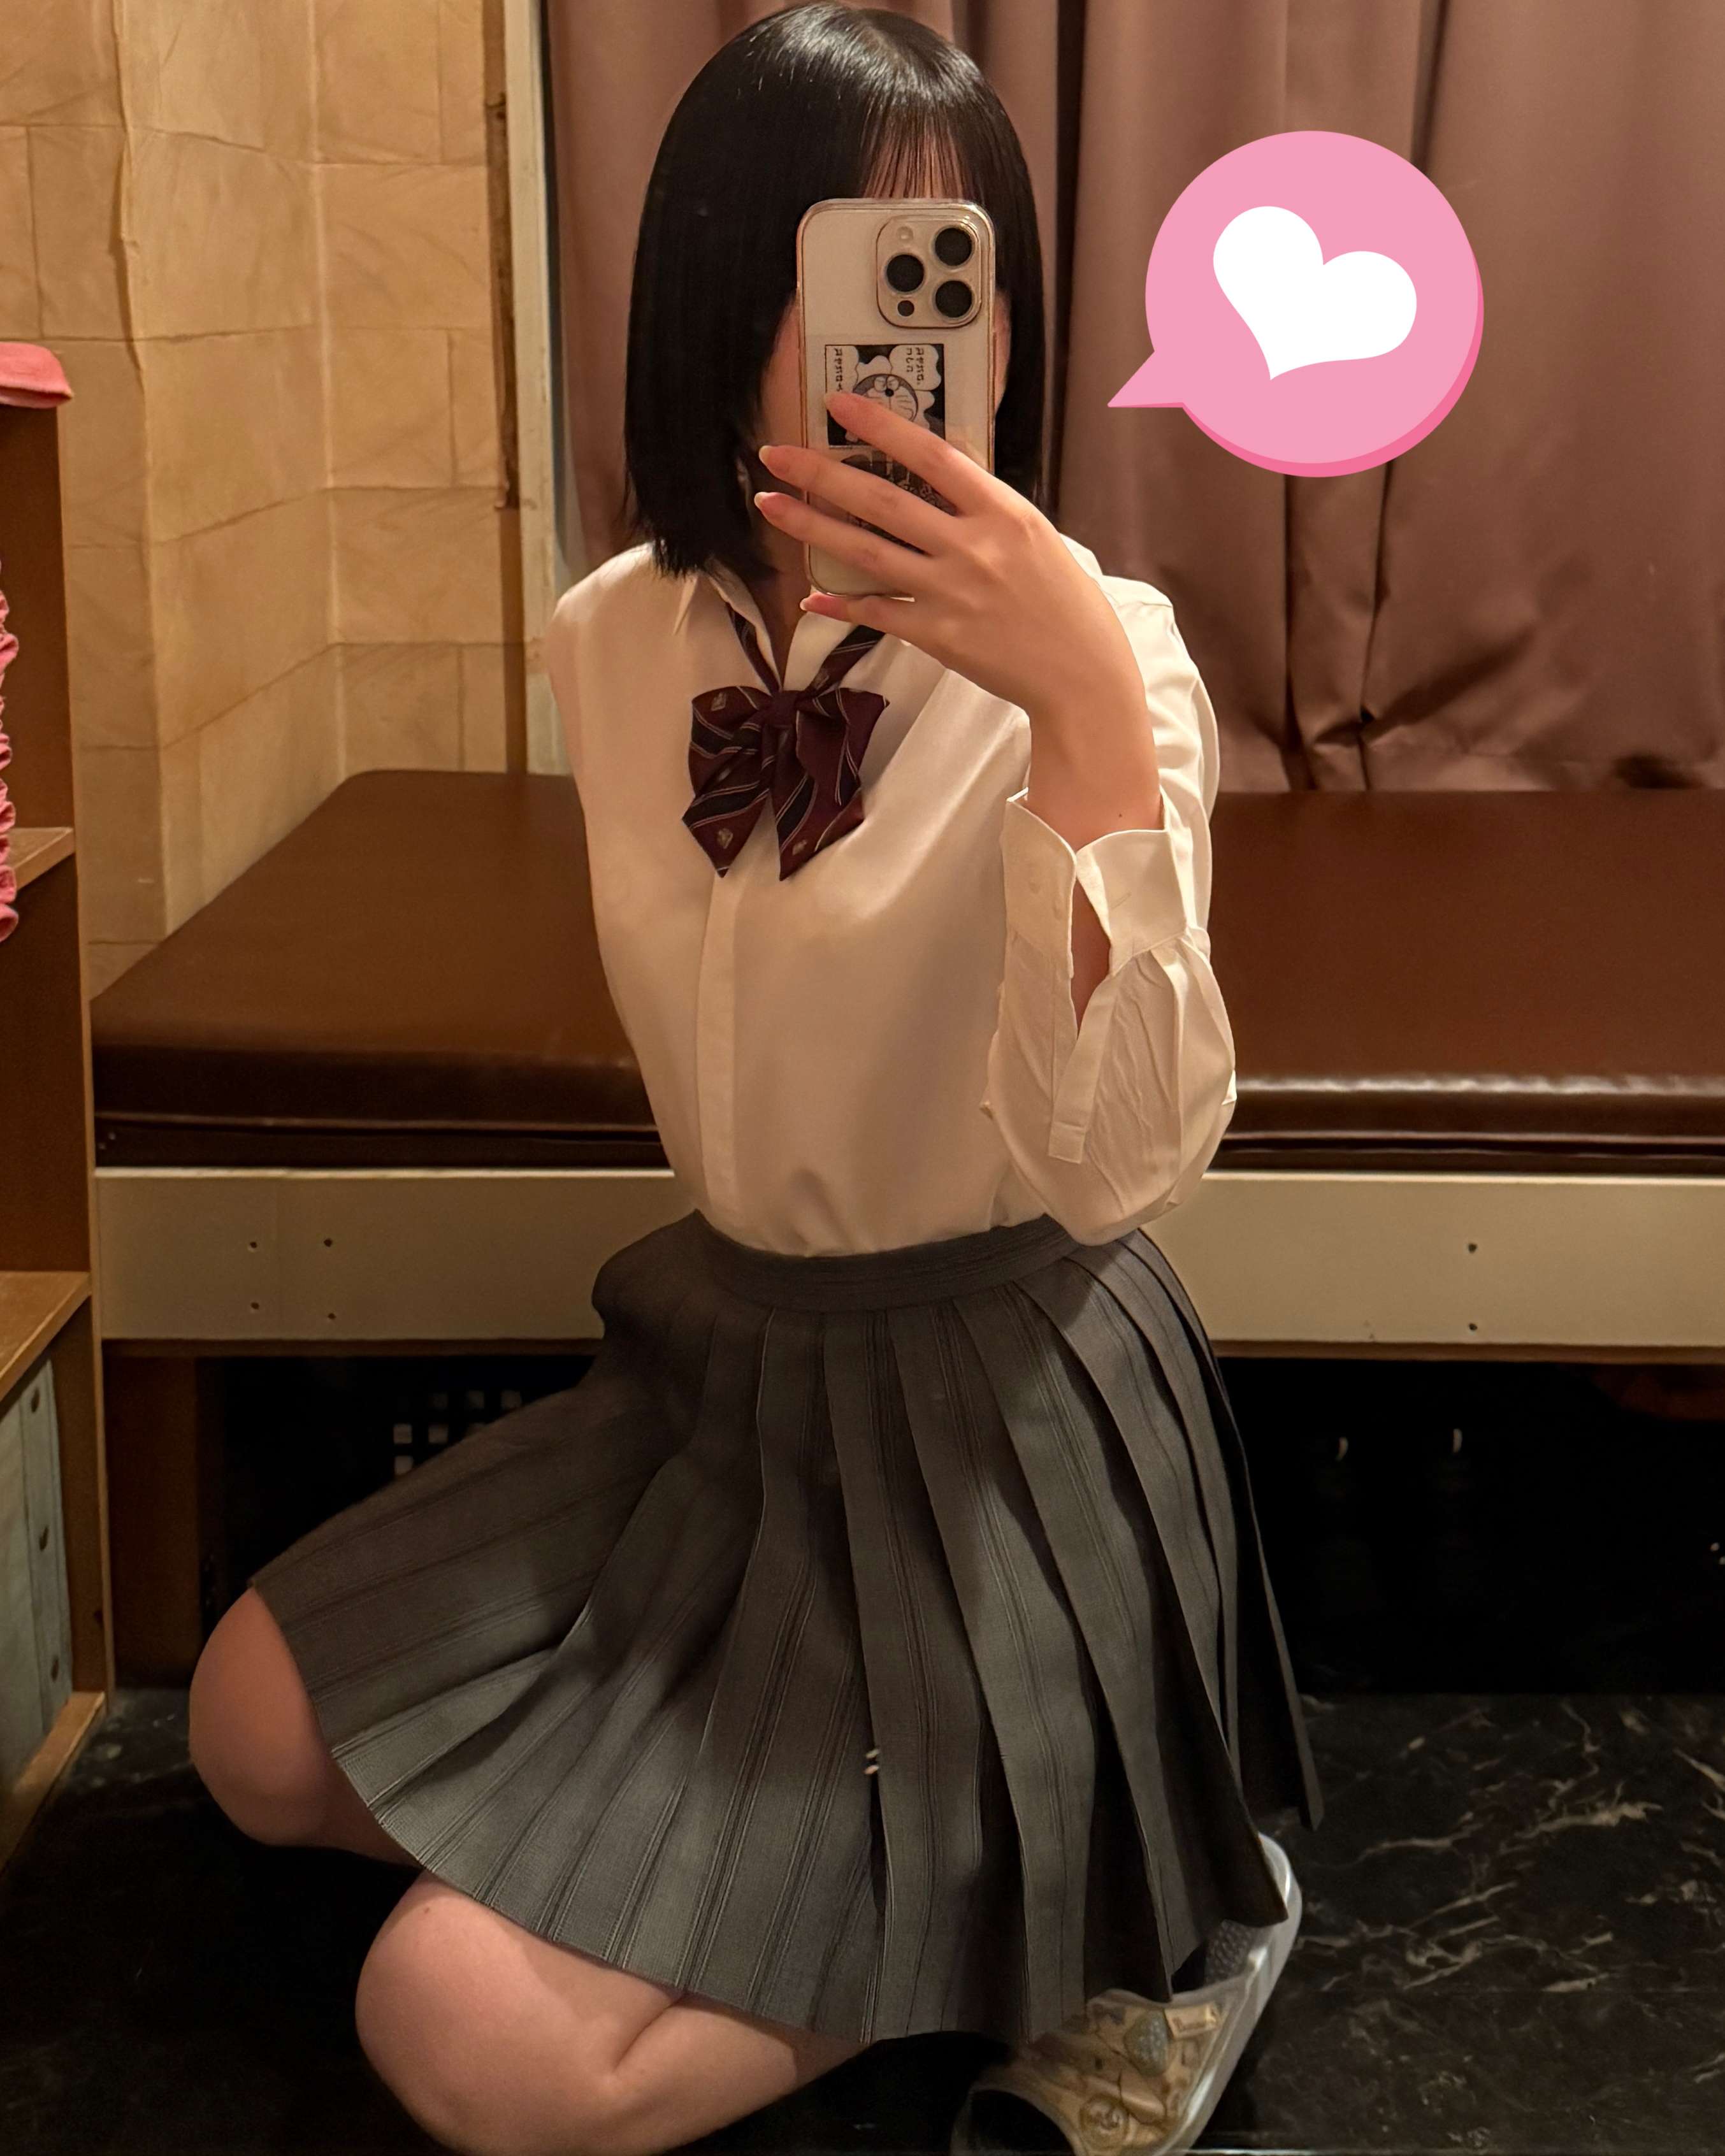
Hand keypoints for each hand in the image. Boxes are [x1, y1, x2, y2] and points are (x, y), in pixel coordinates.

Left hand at [753, 389, 1145, 736]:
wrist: (1080, 675)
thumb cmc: (1063, 603)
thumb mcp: (1035, 537)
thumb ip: (984, 510)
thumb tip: (937, 481)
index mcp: (1003, 513)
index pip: (931, 456)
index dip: (882, 426)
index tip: (840, 405)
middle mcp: (973, 548)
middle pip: (882, 501)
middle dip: (820, 473)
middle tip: (775, 455)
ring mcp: (951, 593)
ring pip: (866, 552)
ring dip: (811, 526)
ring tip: (771, 506)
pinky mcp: (938, 636)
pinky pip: (878, 613)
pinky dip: (841, 605)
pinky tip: (811, 595)